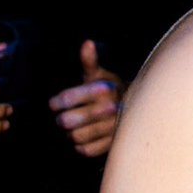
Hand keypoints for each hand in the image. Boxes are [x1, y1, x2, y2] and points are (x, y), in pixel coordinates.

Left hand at [49, 40, 123, 157]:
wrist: (138, 108)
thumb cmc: (110, 90)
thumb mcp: (100, 75)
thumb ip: (89, 61)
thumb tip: (86, 43)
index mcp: (104, 89)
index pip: (68, 98)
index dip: (56, 102)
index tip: (53, 104)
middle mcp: (110, 107)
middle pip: (68, 120)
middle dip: (61, 120)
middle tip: (62, 119)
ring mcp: (112, 128)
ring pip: (76, 136)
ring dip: (70, 134)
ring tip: (73, 129)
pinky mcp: (113, 144)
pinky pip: (86, 150)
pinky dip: (80, 146)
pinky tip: (83, 138)